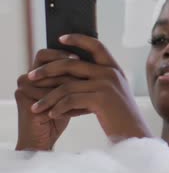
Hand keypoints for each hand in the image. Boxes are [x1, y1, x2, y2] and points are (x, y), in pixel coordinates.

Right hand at [15, 49, 84, 150]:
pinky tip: (76, 95)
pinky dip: (62, 94)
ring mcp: (24, 88)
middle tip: (80, 61)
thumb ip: (76, 76)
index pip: (47, 54)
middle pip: (46, 60)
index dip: (63, 52)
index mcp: (37, 74)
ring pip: (49, 76)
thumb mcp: (71, 92)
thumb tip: (97, 58)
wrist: (45, 139)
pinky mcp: (24, 98)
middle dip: (65, 61)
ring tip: (84, 80)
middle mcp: (27, 78)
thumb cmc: (63, 115)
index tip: (81, 55)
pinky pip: (46, 92)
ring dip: (67, 78)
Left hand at [28, 34, 151, 140]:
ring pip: (67, 85)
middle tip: (31, 76)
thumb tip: (70, 73)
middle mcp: (111, 73)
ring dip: (47, 97)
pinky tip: (51, 115)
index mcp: (114, 68)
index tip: (60, 38)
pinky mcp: (101, 99)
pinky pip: (70, 100)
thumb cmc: (119, 116)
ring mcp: (106, 85)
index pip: (95, 45)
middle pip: (72, 63)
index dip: (78, 39)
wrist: (133, 133)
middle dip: (47, 70)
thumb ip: (96, 80)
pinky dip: (58, 108)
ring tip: (36, 107)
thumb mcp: (112, 92)